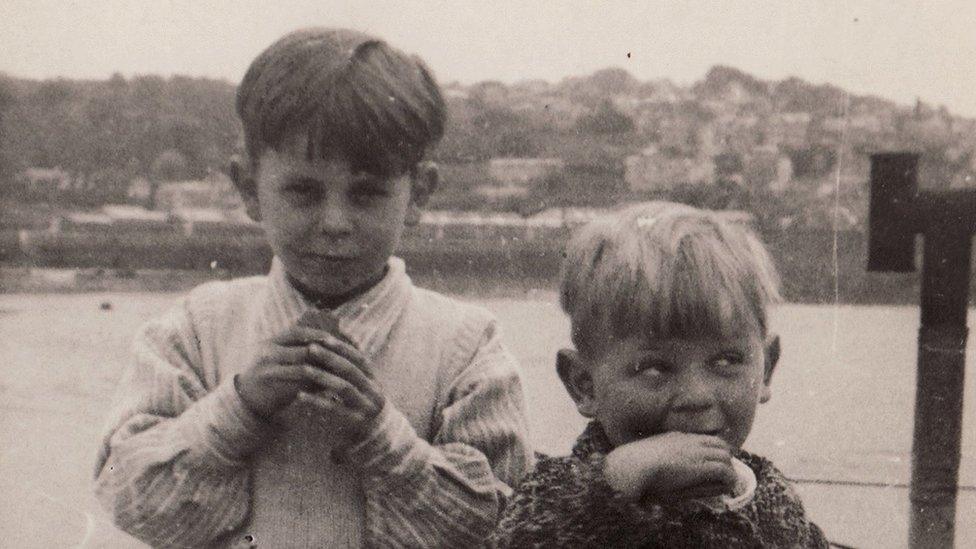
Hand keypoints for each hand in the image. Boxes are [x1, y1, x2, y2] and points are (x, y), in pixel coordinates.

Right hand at [234, 326, 339, 418]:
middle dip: (327, 354)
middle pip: (303, 350)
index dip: (317, 334)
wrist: (246, 399)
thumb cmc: (269, 374)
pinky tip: (329, 387)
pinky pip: (299, 386)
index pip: (297, 332)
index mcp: (270, 342)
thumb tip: (330, 343)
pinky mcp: (273, 389)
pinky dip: (316, 386)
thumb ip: (297, 349)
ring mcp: (269, 371)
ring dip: (325, 371)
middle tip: (346, 358)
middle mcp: (268, 353)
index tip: (336, 339)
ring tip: (342, 373)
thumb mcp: (277, 356)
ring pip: (304, 368)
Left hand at [296, 331, 386, 450]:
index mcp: (375, 380)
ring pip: (343, 388)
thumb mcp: (361, 386)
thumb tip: (341, 335)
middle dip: (330, 358)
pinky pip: (334, 410)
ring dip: (322, 376)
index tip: (324, 338)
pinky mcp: (355, 423)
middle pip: (351, 370)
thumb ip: (352, 367)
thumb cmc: (362, 407)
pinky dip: (316, 401)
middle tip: (310, 348)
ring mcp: (366, 408)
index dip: (342, 347)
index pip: (359, 358)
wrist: (375, 437)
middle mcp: (374, 392)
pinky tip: (300, 395)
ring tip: (303, 369)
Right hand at [603, 432, 734, 503]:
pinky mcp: (700, 466)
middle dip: (725, 458)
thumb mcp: (652, 462)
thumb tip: (676, 468)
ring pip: (725, 456)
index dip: (713, 452)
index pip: (704, 439)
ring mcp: (696, 452)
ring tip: (726, 483)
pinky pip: (724, 471)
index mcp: (676, 437)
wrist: (631, 466)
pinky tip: (727, 488)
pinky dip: (729, 479)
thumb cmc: (633, 467)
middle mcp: (689, 441)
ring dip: (728, 469)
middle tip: (724, 475)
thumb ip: (664, 461)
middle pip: (720, 444)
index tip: (712, 465)